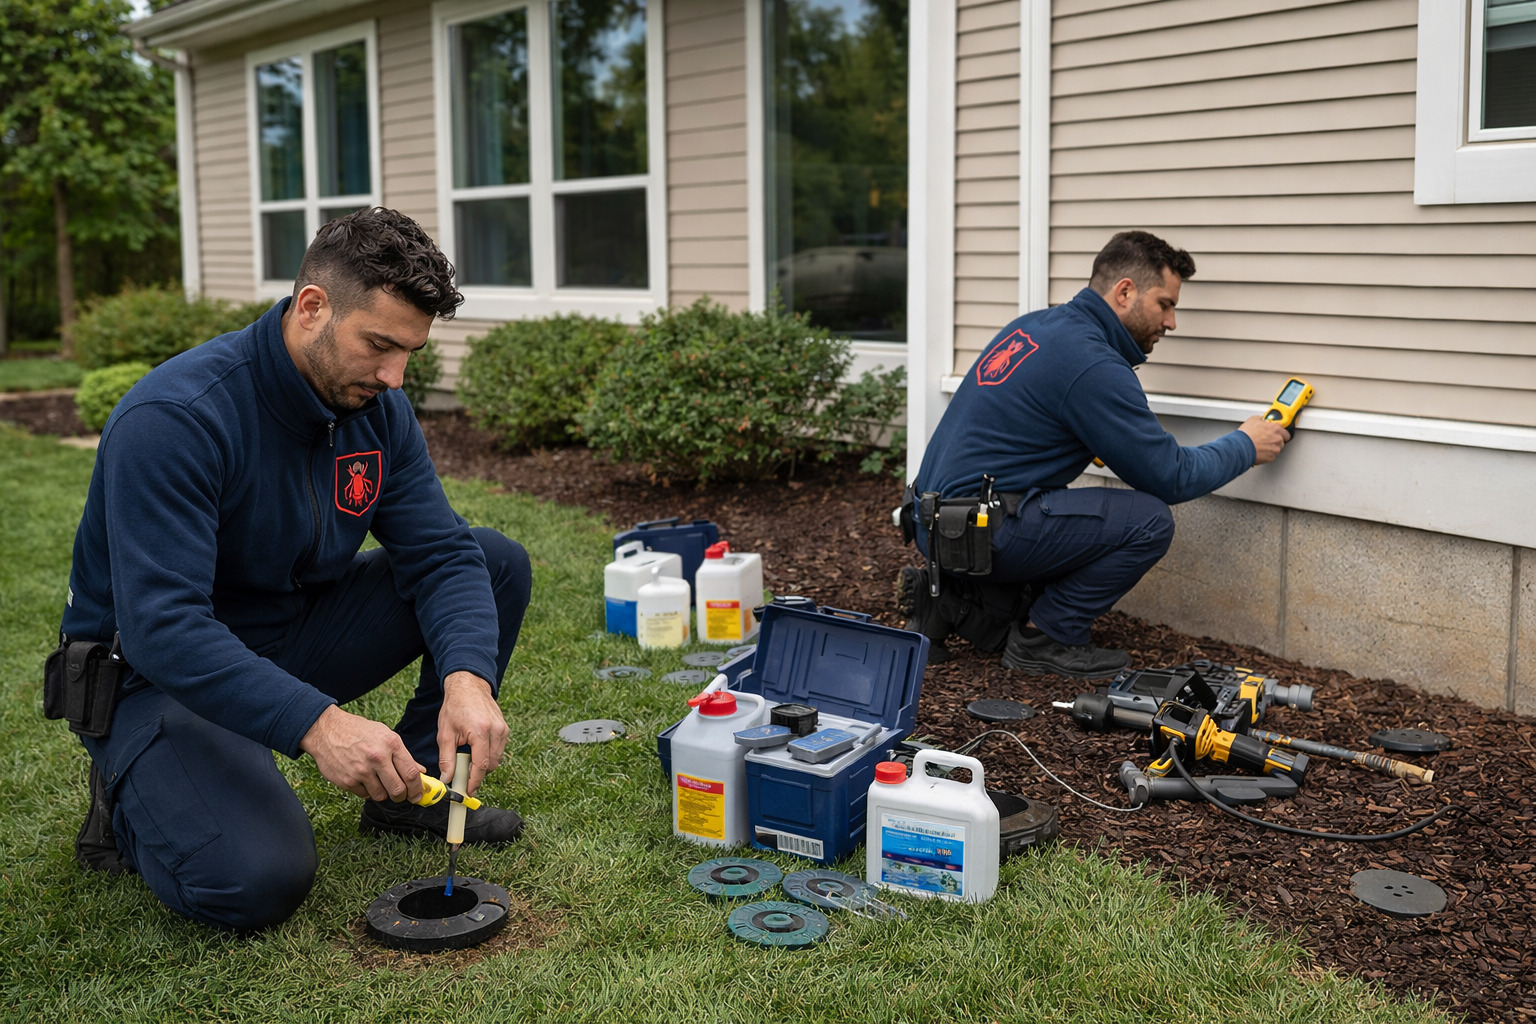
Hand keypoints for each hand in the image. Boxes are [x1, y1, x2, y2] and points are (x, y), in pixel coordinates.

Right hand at [300, 704, 423, 802]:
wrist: (327, 730)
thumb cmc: (359, 731)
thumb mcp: (385, 735)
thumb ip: (403, 755)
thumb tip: (421, 771)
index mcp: (391, 744)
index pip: (411, 773)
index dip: (417, 789)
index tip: (417, 795)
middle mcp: (377, 758)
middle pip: (398, 789)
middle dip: (402, 796)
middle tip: (400, 795)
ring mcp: (361, 770)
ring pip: (381, 795)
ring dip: (383, 793)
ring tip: (378, 782)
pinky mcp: (347, 781)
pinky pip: (364, 795)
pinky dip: (366, 791)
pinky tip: (363, 778)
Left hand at [437, 671, 508, 795]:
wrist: (469, 686)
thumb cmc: (456, 707)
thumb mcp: (445, 733)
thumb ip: (446, 758)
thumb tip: (447, 778)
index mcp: (480, 731)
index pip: (481, 765)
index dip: (474, 781)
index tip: (468, 791)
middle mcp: (496, 731)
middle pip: (491, 765)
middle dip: (478, 774)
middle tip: (463, 775)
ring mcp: (503, 730)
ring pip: (496, 759)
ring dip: (484, 765)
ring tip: (468, 759)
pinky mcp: (505, 729)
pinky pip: (499, 750)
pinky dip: (489, 755)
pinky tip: (477, 750)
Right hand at [1238, 415, 1290, 464]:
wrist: (1241, 447)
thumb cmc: (1246, 434)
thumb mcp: (1253, 420)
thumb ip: (1261, 419)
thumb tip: (1261, 420)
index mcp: (1275, 428)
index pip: (1284, 431)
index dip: (1280, 432)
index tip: (1277, 433)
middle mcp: (1278, 438)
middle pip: (1282, 440)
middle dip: (1275, 440)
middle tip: (1267, 440)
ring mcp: (1275, 449)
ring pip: (1277, 449)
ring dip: (1272, 448)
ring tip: (1262, 447)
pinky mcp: (1271, 457)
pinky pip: (1272, 456)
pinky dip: (1267, 455)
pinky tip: (1260, 451)